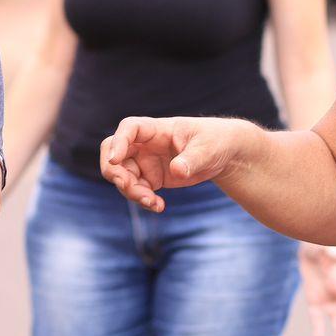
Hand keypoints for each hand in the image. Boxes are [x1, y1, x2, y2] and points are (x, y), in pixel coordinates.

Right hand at [100, 117, 245, 212]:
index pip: (130, 128)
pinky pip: (136, 191)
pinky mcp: (150, 178)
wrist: (222, 154)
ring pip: (122, 176)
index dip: (118, 142)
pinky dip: (143, 200)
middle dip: (115, 172)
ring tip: (154, 203)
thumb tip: (177, 170)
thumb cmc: (214, 141)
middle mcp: (145, 144)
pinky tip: (159, 206)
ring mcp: (145, 162)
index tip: (115, 159)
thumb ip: (191, 159)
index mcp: (157, 129)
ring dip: (132, 192)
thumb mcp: (207, 149)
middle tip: (128, 187)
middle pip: (113, 153)